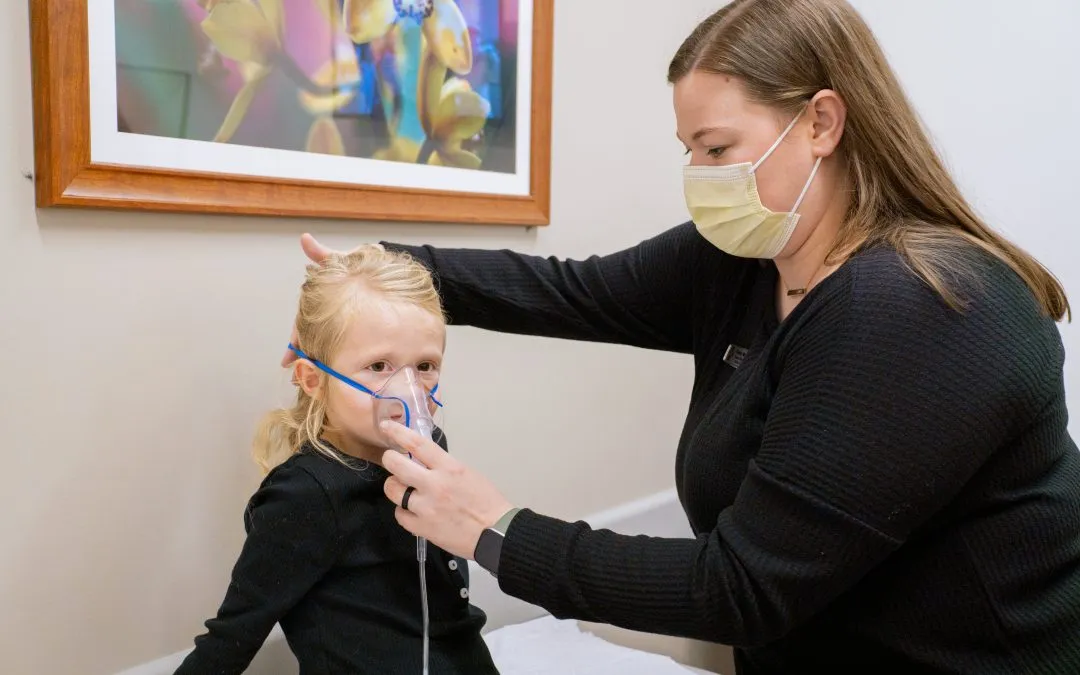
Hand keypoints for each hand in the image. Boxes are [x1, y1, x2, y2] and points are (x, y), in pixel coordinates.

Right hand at [280, 233, 380, 366]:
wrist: (385, 270)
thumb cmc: (361, 265)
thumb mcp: (341, 261)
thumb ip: (323, 254)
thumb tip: (306, 240)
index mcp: (320, 303)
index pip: (303, 325)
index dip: (295, 343)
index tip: (287, 361)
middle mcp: (328, 314)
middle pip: (312, 339)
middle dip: (304, 358)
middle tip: (297, 378)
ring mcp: (341, 320)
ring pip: (326, 343)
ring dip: (318, 360)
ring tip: (314, 380)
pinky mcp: (355, 327)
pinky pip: (343, 343)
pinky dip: (336, 357)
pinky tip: (335, 371)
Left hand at [381, 422, 513, 559]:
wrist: (496, 533)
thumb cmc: (486, 502)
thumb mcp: (467, 474)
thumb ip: (443, 467)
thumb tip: (423, 462)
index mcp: (449, 468)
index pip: (417, 443)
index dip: (397, 432)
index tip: (386, 426)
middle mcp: (434, 485)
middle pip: (396, 465)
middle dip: (389, 459)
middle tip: (391, 460)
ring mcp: (426, 507)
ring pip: (393, 490)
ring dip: (395, 487)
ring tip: (403, 489)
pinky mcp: (421, 528)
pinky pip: (400, 515)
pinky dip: (404, 512)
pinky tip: (413, 512)